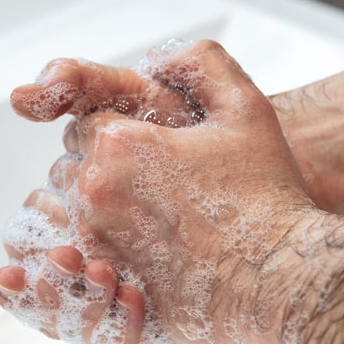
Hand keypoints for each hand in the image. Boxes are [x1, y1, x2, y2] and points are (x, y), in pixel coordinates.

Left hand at [0, 41, 337, 343]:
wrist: (283, 275)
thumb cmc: (267, 195)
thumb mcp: (244, 107)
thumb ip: (201, 63)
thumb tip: (160, 57)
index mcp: (119, 143)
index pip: (87, 125)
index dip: (116, 133)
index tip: (147, 149)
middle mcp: (96, 190)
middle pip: (68, 168)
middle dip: (96, 169)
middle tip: (143, 183)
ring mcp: (95, 242)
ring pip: (61, 215)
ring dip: (84, 210)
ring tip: (128, 218)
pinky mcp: (102, 287)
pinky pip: (66, 266)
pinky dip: (77, 256)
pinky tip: (113, 254)